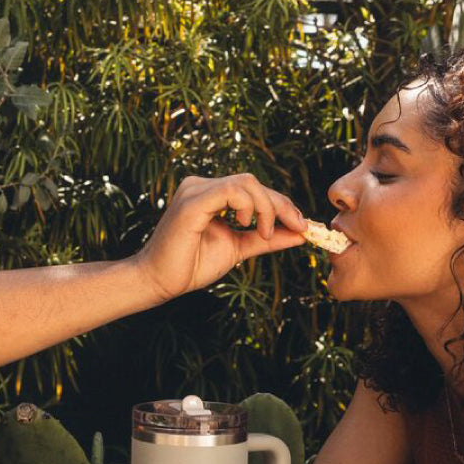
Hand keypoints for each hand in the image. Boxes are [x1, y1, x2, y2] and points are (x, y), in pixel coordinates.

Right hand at [135, 174, 306, 300]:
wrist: (160, 281)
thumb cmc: (191, 265)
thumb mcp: (238, 248)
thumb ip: (266, 239)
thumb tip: (300, 234)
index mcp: (210, 194)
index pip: (253, 190)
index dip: (282, 205)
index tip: (302, 226)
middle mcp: (201, 186)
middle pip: (253, 182)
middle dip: (281, 205)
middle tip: (298, 227)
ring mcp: (195, 190)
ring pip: (246, 183)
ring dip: (266, 207)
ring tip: (263, 232)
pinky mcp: (192, 202)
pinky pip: (231, 191)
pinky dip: (249, 206)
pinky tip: (249, 225)